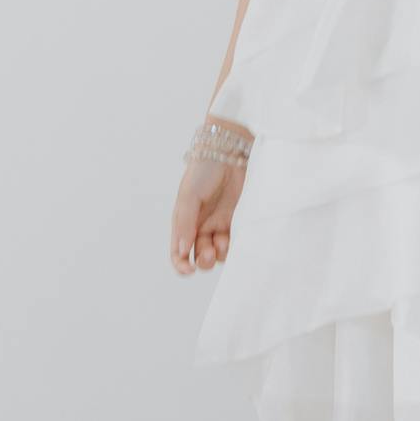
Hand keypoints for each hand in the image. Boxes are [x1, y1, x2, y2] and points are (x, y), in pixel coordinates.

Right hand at [171, 134, 250, 275]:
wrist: (230, 150)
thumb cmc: (204, 170)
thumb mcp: (189, 196)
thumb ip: (184, 223)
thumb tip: (181, 252)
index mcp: (185, 222)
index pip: (179, 252)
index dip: (181, 265)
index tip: (188, 270)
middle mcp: (202, 226)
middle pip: (201, 256)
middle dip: (204, 261)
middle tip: (209, 253)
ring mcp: (222, 224)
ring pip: (220, 252)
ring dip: (220, 254)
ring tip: (223, 243)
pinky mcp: (239, 220)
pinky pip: (237, 241)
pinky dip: (236, 245)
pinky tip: (235, 240)